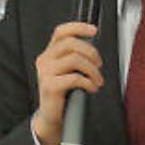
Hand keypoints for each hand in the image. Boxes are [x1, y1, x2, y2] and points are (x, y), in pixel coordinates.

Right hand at [32, 22, 102, 144]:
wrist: (52, 117)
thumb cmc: (63, 93)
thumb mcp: (67, 71)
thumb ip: (75, 57)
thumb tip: (94, 49)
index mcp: (50, 53)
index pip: (61, 32)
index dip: (78, 27)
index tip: (94, 30)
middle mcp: (45, 60)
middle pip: (71, 44)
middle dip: (91, 52)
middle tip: (99, 65)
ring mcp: (46, 73)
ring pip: (75, 60)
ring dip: (92, 70)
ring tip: (97, 80)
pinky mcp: (50, 86)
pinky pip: (75, 78)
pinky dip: (88, 82)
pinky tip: (91, 88)